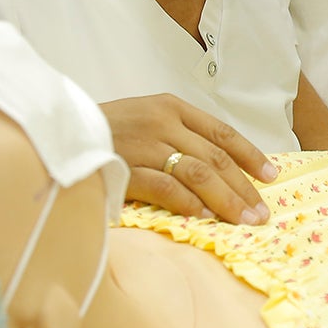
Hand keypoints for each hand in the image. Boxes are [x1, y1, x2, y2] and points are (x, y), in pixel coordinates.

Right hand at [100, 94, 276, 224]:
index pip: (221, 132)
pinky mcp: (125, 167)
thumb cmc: (103, 130)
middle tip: (261, 213)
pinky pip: (165, 187)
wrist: (56, 130)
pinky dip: (189, 204)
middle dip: (243, 187)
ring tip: (243, 220)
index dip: (250, 155)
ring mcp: (144, 145)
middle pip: (215, 157)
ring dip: (226, 200)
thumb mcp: (145, 118)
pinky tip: (205, 219)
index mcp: (170, 106)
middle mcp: (161, 122)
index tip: (271, 176)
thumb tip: (217, 169)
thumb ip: (178, 136)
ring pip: (198, 173)